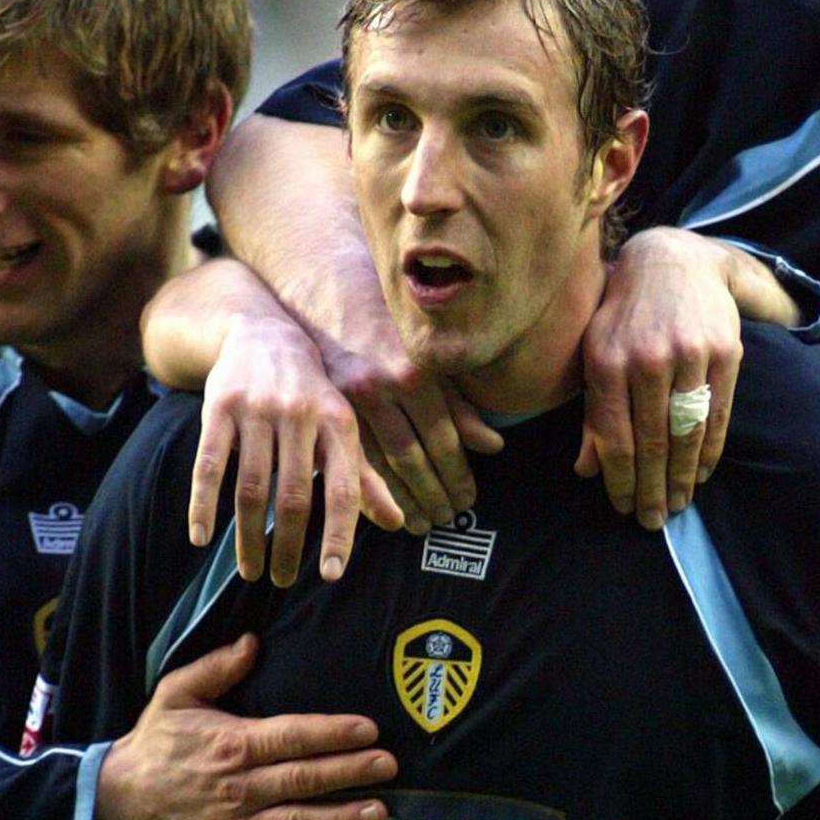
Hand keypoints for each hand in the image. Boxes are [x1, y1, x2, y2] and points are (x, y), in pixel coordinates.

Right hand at [93, 634, 396, 819]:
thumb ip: (216, 666)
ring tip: (380, 812)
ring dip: (342, 819)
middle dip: (350, 772)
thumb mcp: (175, 694)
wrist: (119, 804)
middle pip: (303, 780)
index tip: (368, 728)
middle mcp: (239, 789)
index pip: (292, 737)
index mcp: (231, 745)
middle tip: (389, 765)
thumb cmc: (155, 744)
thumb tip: (254, 640)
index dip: (332, 733)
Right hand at [191, 314, 402, 586]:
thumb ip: (364, 476)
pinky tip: (201, 537)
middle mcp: (301, 415)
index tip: (331, 574)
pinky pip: (209, 465)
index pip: (344, 488)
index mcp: (339, 423)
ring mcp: (258, 410)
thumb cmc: (311, 394)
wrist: (263, 334)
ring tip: (250, 570)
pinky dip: (203, 505)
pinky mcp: (219, 408)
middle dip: (288, 546)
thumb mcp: (343, 426)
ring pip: (250, 488)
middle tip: (283, 581)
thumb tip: (397, 523)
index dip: (340, 533)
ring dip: (248, 537)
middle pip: (293, 496)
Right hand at [320, 315, 501, 536]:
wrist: (332, 295)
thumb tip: (493, 446)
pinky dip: (368, 490)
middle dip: (433, 493)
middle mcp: (382, 387)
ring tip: (423, 523)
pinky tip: (385, 512)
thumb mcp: (433, 357)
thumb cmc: (395, 328)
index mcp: (416, 373)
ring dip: (404, 499)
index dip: (458, 475)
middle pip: (412, 457)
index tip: (469, 500)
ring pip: (381, 464)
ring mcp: (349, 399)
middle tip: (449, 518)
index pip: (443, 439)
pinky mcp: (326, 407)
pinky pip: (350, 458)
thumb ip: (461, 404)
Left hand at [577, 229, 742, 528]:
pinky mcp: (724, 353)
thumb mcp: (594, 351)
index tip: (623, 507)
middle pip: (652, 442)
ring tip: (678, 504)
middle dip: (652, 489)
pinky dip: (710, 451)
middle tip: (653, 521)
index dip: (620, 480)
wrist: (673, 261)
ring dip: (683, 477)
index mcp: (607, 360)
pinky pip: (719, 415)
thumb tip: (587, 470)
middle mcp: (647, 358)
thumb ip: (592, 411)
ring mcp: (689, 355)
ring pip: (687, 433)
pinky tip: (702, 473)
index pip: (615, 437)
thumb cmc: (624, 313)